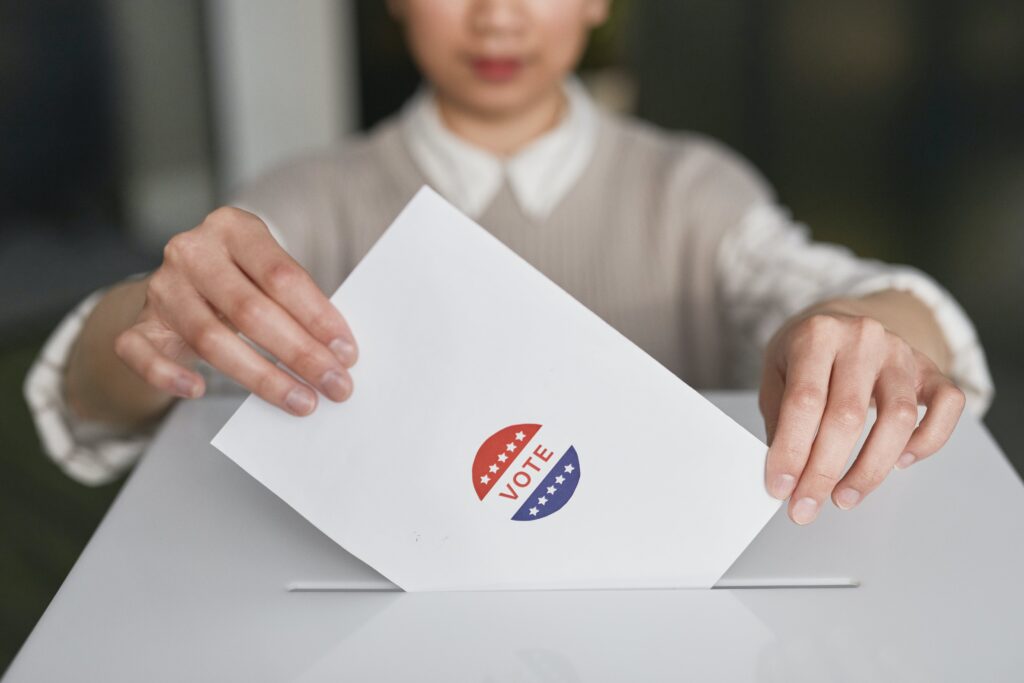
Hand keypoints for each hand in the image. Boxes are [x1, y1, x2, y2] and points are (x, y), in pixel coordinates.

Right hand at [114, 207, 357, 415]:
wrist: (181, 286)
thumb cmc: (241, 280)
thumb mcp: (268, 273)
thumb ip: (297, 302)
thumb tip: (338, 353)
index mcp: (233, 227)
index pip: (281, 275)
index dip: (317, 316)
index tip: (347, 352)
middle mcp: (192, 251)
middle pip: (250, 310)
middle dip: (299, 354)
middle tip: (335, 385)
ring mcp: (160, 287)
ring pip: (209, 338)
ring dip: (261, 377)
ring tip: (301, 401)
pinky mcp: (137, 323)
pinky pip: (142, 353)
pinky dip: (169, 375)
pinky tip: (198, 390)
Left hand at [759, 303, 965, 523]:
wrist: (840, 322)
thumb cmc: (804, 352)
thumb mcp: (775, 373)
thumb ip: (779, 418)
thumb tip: (786, 474)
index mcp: (817, 335)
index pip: (804, 401)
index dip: (792, 450)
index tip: (781, 487)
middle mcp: (862, 339)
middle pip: (848, 416)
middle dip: (824, 471)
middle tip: (806, 506)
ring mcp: (901, 352)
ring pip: (898, 419)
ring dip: (870, 469)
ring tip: (844, 497)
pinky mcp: (929, 368)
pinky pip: (947, 407)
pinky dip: (928, 442)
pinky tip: (900, 462)